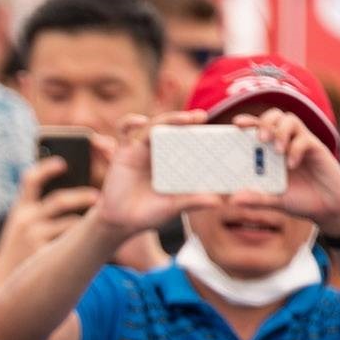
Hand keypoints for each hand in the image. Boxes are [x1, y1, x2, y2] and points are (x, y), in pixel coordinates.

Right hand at [0, 157, 100, 267]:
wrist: (2, 281)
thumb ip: (39, 208)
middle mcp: (24, 220)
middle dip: (82, 197)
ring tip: (98, 218)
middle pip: (59, 201)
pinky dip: (82, 240)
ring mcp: (34, 237)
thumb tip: (77, 193)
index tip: (62, 163)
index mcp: (20, 208)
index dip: (46, 168)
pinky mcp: (42, 254)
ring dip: (86, 220)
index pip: (30, 180)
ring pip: (70, 223)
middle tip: (98, 197)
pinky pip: (70, 243)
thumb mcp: (21, 225)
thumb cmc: (19, 247)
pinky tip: (92, 240)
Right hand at [93, 112, 224, 238]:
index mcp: (175, 161)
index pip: (189, 141)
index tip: (217, 129)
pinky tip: (140, 121)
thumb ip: (192, 201)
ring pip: (155, 125)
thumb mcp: (173, 207)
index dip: (201, 132)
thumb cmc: (149, 214)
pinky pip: (124, 130)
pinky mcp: (124, 151)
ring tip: (185, 119)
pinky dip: (130, 121)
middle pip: (173, 128)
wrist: (121, 222)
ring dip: (170, 118)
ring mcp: (141, 149)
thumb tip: (218, 202)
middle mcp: (159, 151)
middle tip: (201, 117)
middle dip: (187, 120)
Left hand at [229, 110, 339, 234]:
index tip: (236, 123)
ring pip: (290, 120)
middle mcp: (285, 143)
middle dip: (265, 122)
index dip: (248, 122)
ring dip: (281, 131)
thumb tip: (233, 200)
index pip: (258, 129)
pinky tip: (292, 164)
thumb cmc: (299, 200)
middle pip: (274, 116)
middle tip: (260, 138)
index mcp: (270, 152)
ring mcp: (300, 143)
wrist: (327, 207)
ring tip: (277, 150)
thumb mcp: (275, 201)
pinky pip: (305, 139)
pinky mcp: (316, 148)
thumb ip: (256, 199)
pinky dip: (296, 149)